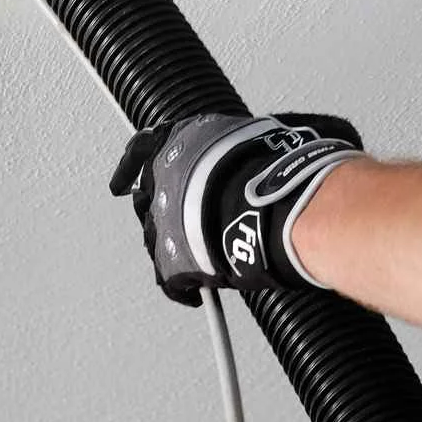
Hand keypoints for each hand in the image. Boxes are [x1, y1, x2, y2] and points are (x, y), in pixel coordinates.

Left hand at [108, 112, 364, 304]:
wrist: (282, 204)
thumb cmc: (286, 165)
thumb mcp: (283, 129)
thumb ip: (270, 134)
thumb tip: (299, 133)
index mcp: (184, 139)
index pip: (144, 148)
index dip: (133, 165)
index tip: (123, 178)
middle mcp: (164, 178)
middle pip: (149, 198)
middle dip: (164, 211)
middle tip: (184, 221)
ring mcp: (164, 221)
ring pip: (156, 239)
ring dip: (174, 248)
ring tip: (200, 256)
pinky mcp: (173, 261)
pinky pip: (170, 279)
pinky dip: (183, 288)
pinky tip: (197, 292)